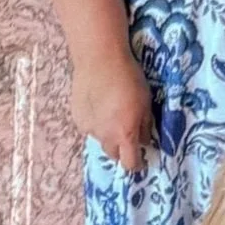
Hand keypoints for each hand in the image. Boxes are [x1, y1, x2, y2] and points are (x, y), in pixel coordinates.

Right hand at [72, 47, 152, 171]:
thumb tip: (144, 141)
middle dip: (122, 149)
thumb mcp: (146, 103)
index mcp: (124, 134)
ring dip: (108, 133)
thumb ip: (145, 126)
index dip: (136, 164)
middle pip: (114, 155)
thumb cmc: (130, 79)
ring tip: (111, 113)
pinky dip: (96, 121)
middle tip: (127, 133)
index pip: (129, 164)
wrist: (100, 60)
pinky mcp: (77, 117)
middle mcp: (105, 136)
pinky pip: (89, 127)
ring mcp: (88, 128)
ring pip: (100, 139)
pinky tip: (99, 104)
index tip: (140, 160)